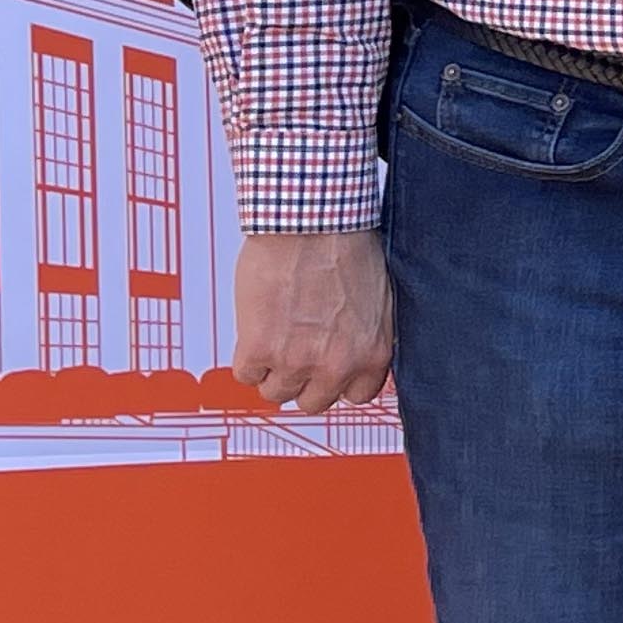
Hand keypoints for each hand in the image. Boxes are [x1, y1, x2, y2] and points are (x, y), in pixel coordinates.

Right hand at [234, 229, 394, 413]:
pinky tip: (256, 329)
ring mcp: (297, 360)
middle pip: (313, 402)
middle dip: (303, 379)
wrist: (312, 219)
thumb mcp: (377, 299)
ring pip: (275, 392)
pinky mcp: (260, 348)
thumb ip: (365, 335)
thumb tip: (350, 351)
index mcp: (372, 353)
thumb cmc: (347, 243)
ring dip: (272, 369)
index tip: (327, 368)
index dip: (338, 380)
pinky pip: (245, 374)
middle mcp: (337, 365)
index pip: (357, 396)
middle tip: (295, 352)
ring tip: (274, 336)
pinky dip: (246, 356)